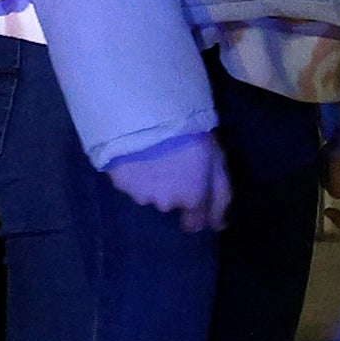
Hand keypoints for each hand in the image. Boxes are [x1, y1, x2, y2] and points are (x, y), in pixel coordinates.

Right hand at [103, 131, 232, 230]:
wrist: (150, 114)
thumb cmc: (191, 134)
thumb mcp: (217, 160)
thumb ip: (220, 196)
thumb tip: (218, 226)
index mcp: (191, 198)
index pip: (194, 224)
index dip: (195, 214)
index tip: (193, 196)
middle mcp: (164, 203)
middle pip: (170, 203)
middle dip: (172, 189)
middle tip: (172, 162)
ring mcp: (139, 194)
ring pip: (148, 193)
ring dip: (152, 180)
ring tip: (152, 154)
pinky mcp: (119, 181)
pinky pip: (129, 181)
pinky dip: (133, 171)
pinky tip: (135, 152)